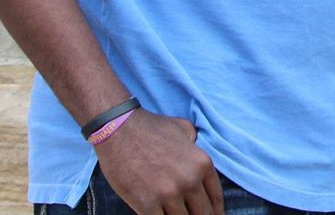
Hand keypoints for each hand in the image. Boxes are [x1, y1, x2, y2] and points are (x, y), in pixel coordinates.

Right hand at [94, 110, 223, 214]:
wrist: (118, 129)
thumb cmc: (151, 128)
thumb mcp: (184, 129)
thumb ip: (196, 145)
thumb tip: (197, 157)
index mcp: (202, 163)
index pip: (215, 197)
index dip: (215, 211)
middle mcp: (190, 179)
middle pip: (202, 213)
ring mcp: (169, 193)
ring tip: (175, 214)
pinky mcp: (147, 204)